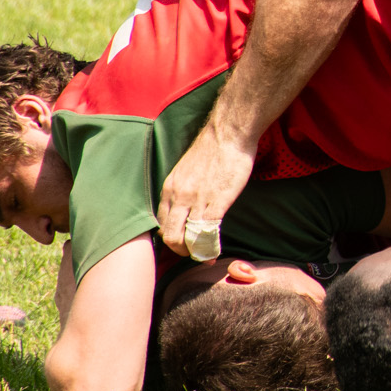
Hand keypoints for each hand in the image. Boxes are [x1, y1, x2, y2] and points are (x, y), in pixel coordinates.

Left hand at [156, 125, 255, 256]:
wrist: (228, 133)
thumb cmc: (212, 149)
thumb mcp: (186, 170)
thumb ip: (183, 189)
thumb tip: (186, 207)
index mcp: (170, 189)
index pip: (162, 224)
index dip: (171, 239)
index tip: (183, 245)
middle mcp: (179, 196)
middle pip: (170, 236)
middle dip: (180, 251)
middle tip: (193, 254)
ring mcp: (198, 200)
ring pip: (186, 238)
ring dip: (195, 252)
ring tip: (205, 257)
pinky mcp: (218, 202)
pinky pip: (208, 232)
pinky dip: (210, 247)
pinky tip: (215, 251)